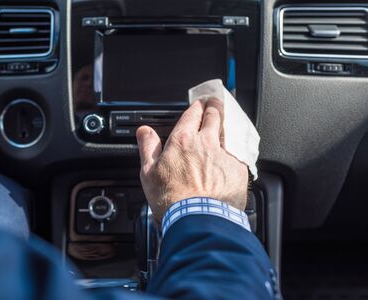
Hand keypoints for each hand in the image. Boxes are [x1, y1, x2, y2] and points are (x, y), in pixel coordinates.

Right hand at [136, 99, 248, 221]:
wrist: (199, 220)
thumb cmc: (173, 200)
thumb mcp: (149, 172)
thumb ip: (148, 147)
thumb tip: (144, 131)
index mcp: (183, 140)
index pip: (193, 113)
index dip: (196, 106)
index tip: (197, 105)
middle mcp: (206, 143)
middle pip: (215, 115)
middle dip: (214, 106)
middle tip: (214, 103)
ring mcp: (225, 155)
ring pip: (230, 130)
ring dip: (228, 122)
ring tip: (227, 120)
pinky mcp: (239, 169)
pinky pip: (240, 152)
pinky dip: (237, 148)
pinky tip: (236, 149)